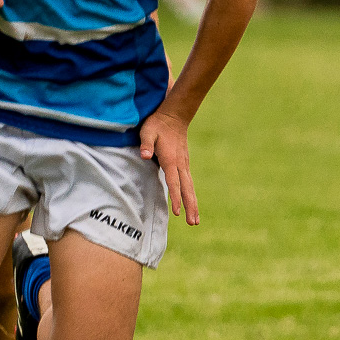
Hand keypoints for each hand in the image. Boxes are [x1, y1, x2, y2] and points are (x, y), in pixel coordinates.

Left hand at [140, 108, 198, 224]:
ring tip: (195, 221)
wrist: (174, 116)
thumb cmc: (157, 124)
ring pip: (190, 188)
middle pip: (187, 189)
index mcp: (171, 160)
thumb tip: (144, 155)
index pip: (174, 182)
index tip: (177, 212)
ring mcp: (184, 164)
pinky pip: (188, 183)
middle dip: (190, 207)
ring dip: (193, 204)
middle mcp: (180, 164)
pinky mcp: (184, 164)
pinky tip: (192, 204)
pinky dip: (191, 195)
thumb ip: (146, 144)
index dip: (176, 198)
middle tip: (193, 223)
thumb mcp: (147, 131)